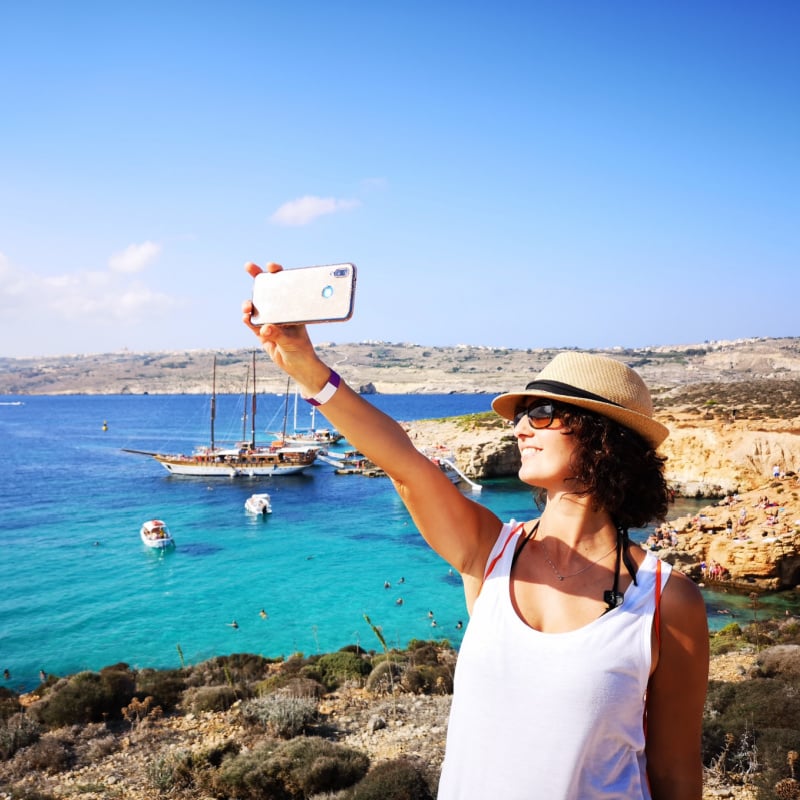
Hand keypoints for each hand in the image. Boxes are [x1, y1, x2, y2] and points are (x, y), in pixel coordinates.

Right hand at [241, 262, 327, 388]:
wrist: (298, 368)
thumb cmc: (302, 350)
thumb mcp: (293, 342)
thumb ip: (278, 334)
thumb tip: (264, 328)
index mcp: (293, 309)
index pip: (286, 287)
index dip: (278, 274)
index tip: (271, 267)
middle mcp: (281, 312)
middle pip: (268, 292)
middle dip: (257, 278)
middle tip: (249, 267)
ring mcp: (270, 321)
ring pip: (256, 307)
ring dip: (249, 304)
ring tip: (248, 307)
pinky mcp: (262, 333)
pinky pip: (252, 323)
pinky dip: (248, 320)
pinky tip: (246, 317)